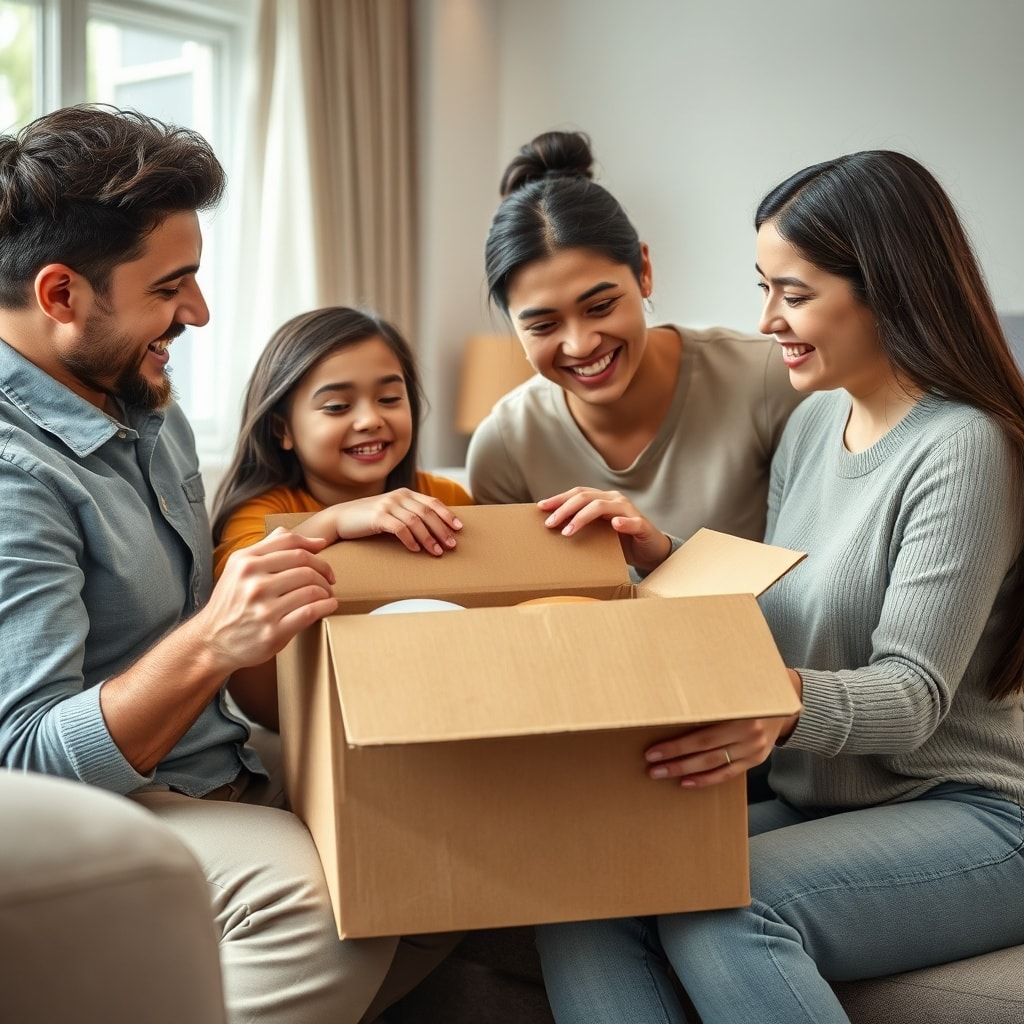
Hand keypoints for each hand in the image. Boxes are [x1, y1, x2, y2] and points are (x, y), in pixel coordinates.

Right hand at [194, 528, 337, 673]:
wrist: (211, 642)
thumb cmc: (232, 602)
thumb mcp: (240, 567)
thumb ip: (272, 548)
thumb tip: (316, 541)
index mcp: (245, 562)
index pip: (291, 543)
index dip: (314, 550)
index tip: (322, 561)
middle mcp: (253, 583)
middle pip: (305, 566)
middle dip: (324, 572)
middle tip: (329, 581)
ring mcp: (263, 608)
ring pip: (311, 589)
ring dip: (326, 591)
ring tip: (327, 595)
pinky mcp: (273, 631)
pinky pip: (311, 612)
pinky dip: (326, 606)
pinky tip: (328, 606)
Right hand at [332, 489, 462, 554]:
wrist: (341, 518)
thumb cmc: (369, 519)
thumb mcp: (392, 511)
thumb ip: (409, 514)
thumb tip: (434, 530)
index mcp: (405, 493)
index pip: (432, 502)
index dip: (447, 515)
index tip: (459, 528)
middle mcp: (398, 496)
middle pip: (427, 513)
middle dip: (442, 530)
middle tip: (451, 545)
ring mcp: (388, 505)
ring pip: (416, 521)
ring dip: (429, 538)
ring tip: (437, 552)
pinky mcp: (377, 517)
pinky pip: (399, 528)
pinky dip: (410, 540)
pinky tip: (415, 550)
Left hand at [537, 487, 671, 571]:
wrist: (651, 551)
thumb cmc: (620, 541)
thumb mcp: (597, 532)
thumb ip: (581, 526)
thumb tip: (552, 528)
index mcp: (602, 499)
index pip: (578, 493)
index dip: (559, 499)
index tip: (540, 507)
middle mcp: (615, 500)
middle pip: (585, 497)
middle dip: (564, 509)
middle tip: (549, 524)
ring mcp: (629, 510)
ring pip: (601, 506)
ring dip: (582, 518)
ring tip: (567, 531)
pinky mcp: (642, 525)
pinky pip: (632, 522)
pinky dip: (623, 523)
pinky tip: (614, 526)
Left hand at [645, 670, 802, 787]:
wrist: (789, 703)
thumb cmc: (753, 690)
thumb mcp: (734, 688)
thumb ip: (710, 696)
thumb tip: (673, 699)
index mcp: (741, 715)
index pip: (701, 736)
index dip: (676, 746)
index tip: (653, 751)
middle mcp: (749, 735)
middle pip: (705, 753)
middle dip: (675, 761)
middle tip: (651, 767)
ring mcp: (753, 750)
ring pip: (714, 765)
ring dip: (685, 771)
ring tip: (662, 773)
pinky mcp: (756, 760)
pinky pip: (728, 774)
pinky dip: (706, 780)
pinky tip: (687, 782)